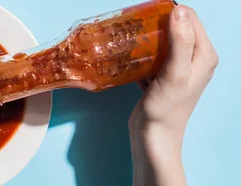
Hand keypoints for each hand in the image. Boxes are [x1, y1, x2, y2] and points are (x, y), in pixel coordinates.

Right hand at [129, 5, 217, 185]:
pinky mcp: (162, 78)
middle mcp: (194, 60)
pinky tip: (129, 54)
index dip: (171, 12)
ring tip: (130, 35)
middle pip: (176, 29)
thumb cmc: (166, 108)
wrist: (154, 137)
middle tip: (136, 23)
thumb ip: (180, 41)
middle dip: (157, 23)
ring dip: (147, 38)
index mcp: (204, 56)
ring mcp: (178, 70)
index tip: (147, 12)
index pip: (190, 19)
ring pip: (162, 43)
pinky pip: (153, 57)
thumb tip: (178, 10)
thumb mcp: (175, 73)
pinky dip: (142, 54)